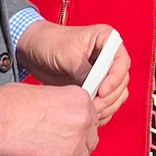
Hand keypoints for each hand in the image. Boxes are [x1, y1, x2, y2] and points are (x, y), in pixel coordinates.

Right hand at [0, 83, 96, 155]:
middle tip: (62, 149)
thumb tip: (58, 120)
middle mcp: (81, 121)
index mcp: (79, 99)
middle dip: (77, 147)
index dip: (80, 129)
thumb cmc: (9, 103)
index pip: (91, 120)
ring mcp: (73, 145)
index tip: (71, 134)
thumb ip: (60, 107)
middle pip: (89, 142)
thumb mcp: (44, 93)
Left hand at [16, 20, 130, 125]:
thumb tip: (94, 88)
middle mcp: (108, 56)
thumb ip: (83, 70)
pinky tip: (89, 115)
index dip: (115, 78)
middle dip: (109, 96)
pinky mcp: (95, 88)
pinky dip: (101, 111)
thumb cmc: (50, 42)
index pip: (122, 61)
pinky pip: (107, 103)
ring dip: (107, 106)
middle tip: (93, 106)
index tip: (102, 91)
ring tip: (89, 112)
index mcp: (106, 39)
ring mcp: (103, 73)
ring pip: (117, 95)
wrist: (33, 50)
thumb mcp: (66, 54)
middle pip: (122, 81)